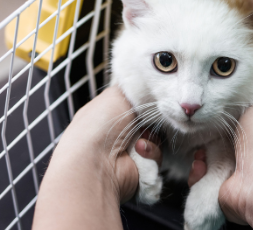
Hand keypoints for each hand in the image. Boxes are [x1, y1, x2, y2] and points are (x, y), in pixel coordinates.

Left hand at [33, 86, 161, 228]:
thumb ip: (133, 87)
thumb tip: (145, 85)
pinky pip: (157, 155)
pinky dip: (150, 152)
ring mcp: (129, 150)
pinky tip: (139, 152)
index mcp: (107, 113)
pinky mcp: (140, 167)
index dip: (146, 100)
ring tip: (139, 141)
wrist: (95, 163)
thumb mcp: (115, 95)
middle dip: (153, 119)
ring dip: (151, 137)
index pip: (134, 103)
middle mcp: (117, 132)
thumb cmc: (99, 125)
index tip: (155, 98)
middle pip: (150, 119)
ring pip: (157, 137)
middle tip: (150, 118)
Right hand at [188, 90, 252, 228]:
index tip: (197, 98)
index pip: (220, 111)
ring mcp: (225, 166)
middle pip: (205, 131)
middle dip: (196, 125)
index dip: (208, 105)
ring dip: (195, 149)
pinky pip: (195, 176)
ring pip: (196, 154)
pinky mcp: (214, 185)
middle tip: (192, 119)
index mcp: (247, 125)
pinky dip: (196, 171)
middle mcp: (236, 146)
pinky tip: (204, 165)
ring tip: (202, 147)